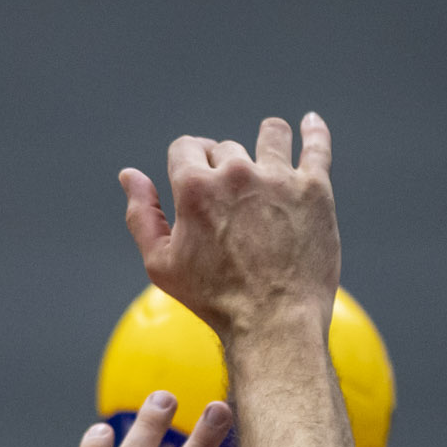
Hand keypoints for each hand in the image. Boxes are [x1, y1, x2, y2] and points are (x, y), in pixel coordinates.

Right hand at [120, 114, 338, 335]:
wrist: (274, 323)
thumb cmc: (215, 300)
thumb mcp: (161, 265)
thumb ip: (141, 216)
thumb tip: (130, 175)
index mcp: (195, 187)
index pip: (186, 147)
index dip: (189, 162)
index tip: (199, 177)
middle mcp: (236, 173)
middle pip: (226, 147)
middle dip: (224, 166)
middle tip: (233, 199)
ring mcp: (278, 178)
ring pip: (271, 134)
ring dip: (265, 141)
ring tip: (268, 156)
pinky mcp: (315, 190)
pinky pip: (316, 147)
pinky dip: (313, 132)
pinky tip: (311, 122)